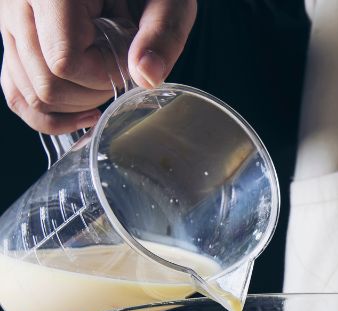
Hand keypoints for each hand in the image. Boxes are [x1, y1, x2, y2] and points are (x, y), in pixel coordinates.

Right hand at [0, 0, 196, 133]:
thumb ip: (163, 32)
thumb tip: (147, 76)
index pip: (64, 62)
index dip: (103, 76)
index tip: (129, 60)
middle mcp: (18, 4)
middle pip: (44, 85)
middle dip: (91, 94)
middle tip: (121, 70)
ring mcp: (9, 24)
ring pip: (28, 94)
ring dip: (76, 103)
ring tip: (107, 77)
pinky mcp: (14, 40)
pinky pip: (17, 93)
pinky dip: (51, 114)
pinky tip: (87, 112)